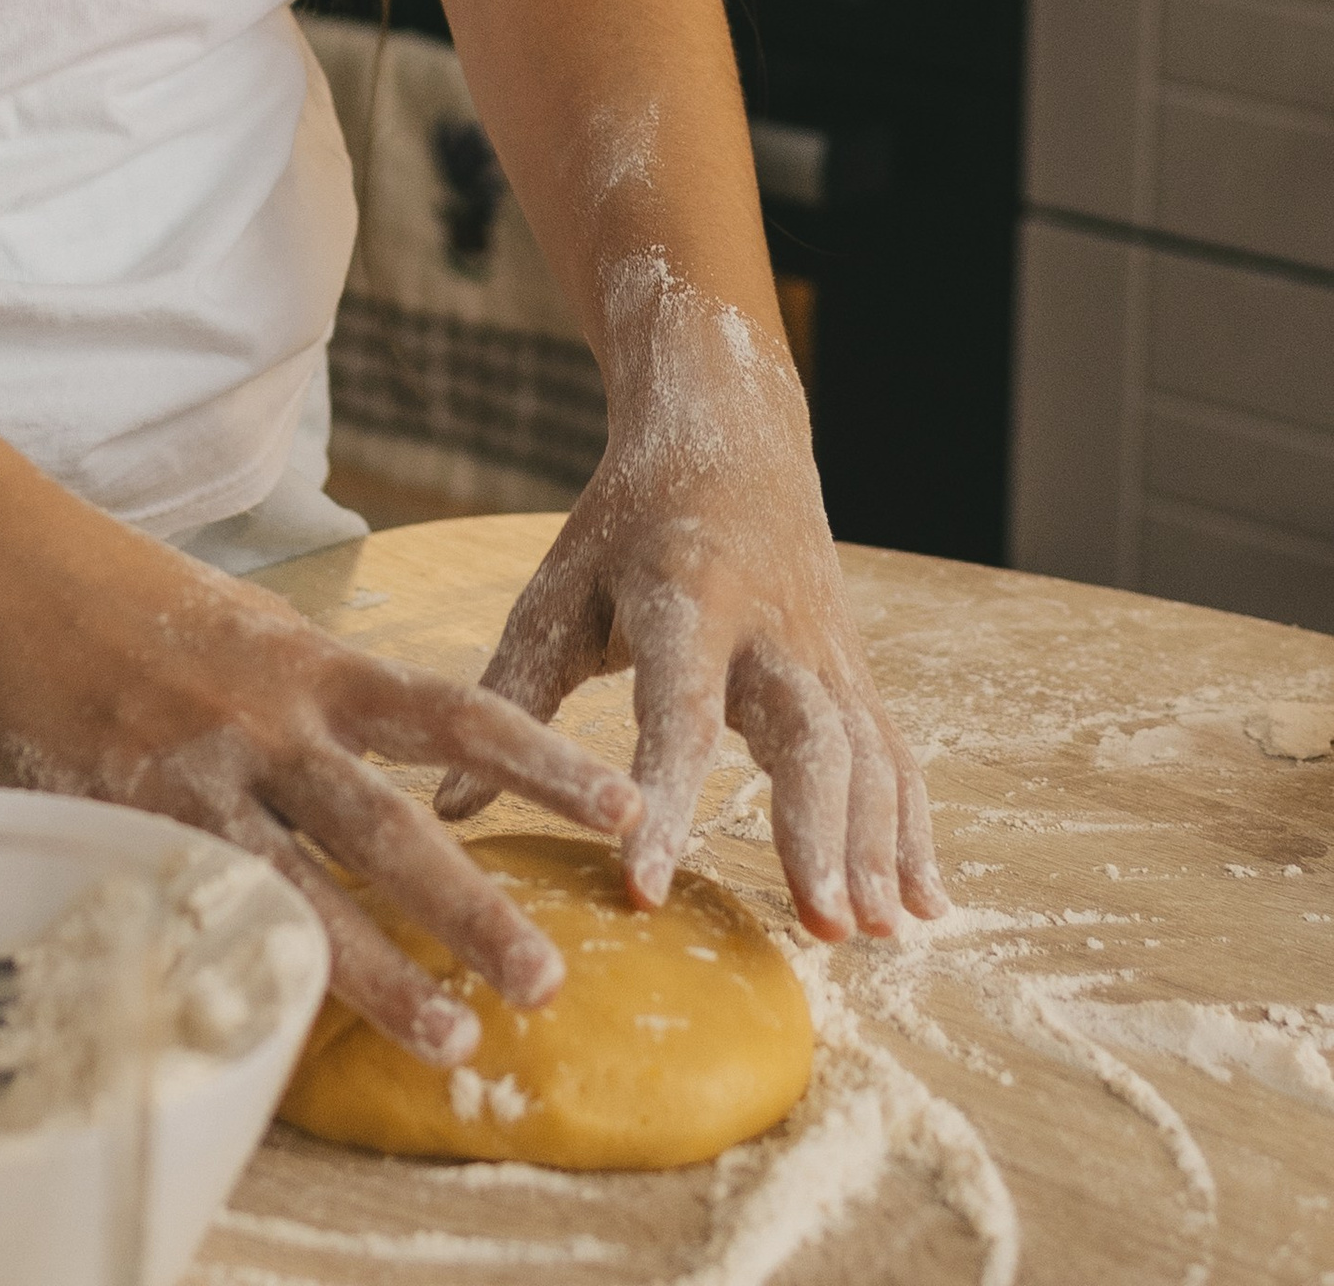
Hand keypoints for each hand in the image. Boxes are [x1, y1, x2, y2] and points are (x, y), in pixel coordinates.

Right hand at [0, 424, 640, 1059]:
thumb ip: (293, 694)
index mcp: (304, 661)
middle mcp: (267, 720)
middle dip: (477, 906)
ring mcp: (195, 778)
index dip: (537, 760)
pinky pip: (203, 912)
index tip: (620, 801)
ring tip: (456, 1036)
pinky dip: (252, 971)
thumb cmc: (109, 588)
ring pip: (309, 892)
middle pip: (394, 826)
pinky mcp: (125, 820)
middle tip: (553, 979)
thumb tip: (352, 763)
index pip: (447, 712)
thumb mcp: (229, 624)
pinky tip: (284, 1031)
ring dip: (388, 972)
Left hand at [434, 275, 946, 940]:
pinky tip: (923, 908)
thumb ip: (513, 695)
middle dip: (819, 830)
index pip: (676, 710)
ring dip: (876, 845)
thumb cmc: (626, 525)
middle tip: (822, 927)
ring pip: (866, 750)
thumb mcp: (561, 588)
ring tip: (871, 936)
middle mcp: (770, 625)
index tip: (644, 884)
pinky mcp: (854, 671)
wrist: (730, 435)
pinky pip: (896, 755)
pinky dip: (914, 830)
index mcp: (684, 596)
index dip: (663, 799)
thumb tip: (449, 810)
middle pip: (810, 732)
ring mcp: (825, 648)